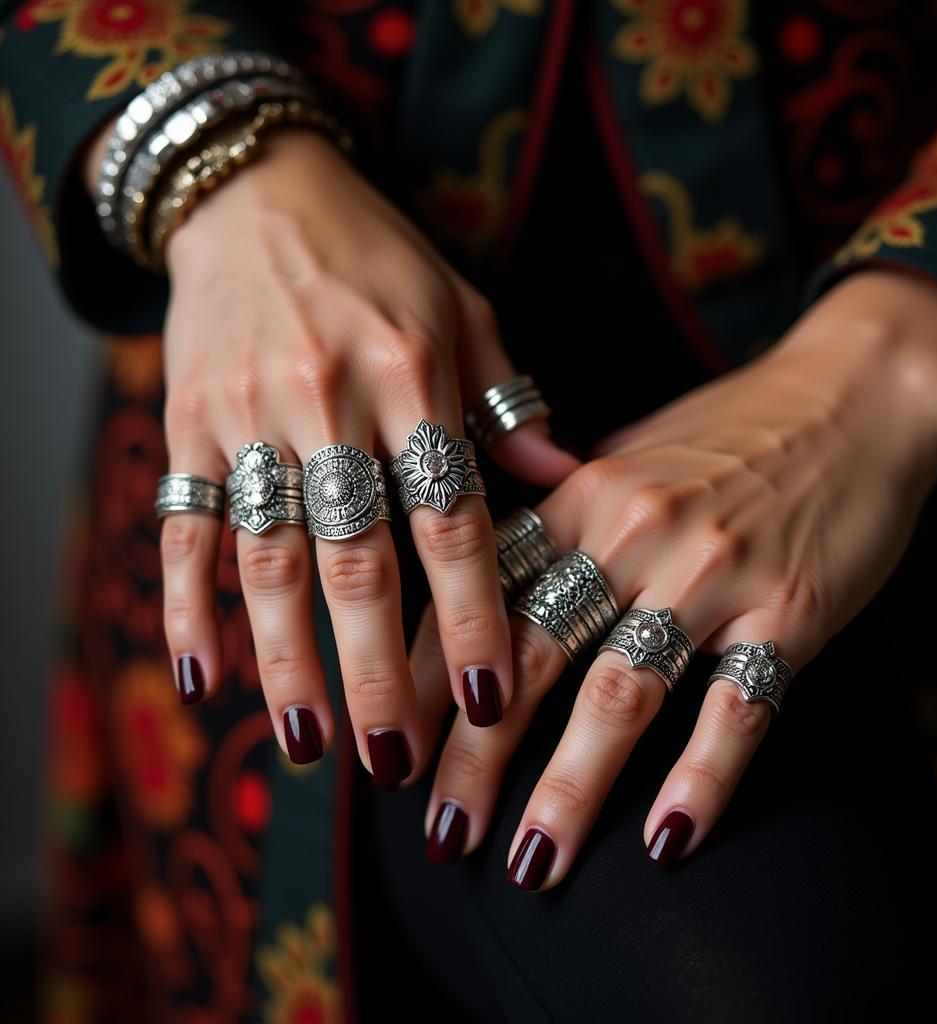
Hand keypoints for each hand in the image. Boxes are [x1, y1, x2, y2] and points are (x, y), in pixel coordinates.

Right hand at [138, 126, 579, 774]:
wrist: (256, 191)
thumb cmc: (380, 258)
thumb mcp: (464, 310)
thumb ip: (511, 404)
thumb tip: (570, 486)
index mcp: (412, 371)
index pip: (449, 515)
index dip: (468, 611)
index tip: (488, 697)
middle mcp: (327, 400)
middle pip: (354, 556)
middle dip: (374, 667)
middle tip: (397, 757)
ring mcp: (246, 415)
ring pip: (265, 558)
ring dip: (284, 658)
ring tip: (309, 743)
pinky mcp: (186, 424)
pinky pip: (182, 527)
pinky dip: (186, 607)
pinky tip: (203, 679)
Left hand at [413, 267, 936, 880]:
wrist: (855, 393)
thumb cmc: (731, 431)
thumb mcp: (629, 454)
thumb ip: (562, 514)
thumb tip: (491, 575)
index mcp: (583, 495)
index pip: (482, 595)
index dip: (428, 673)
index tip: (390, 741)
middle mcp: (635, 532)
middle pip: (533, 657)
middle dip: (476, 754)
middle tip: (438, 832)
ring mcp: (713, 571)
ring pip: (622, 693)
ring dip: (569, 788)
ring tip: (529, 865)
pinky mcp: (792, 608)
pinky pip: (739, 705)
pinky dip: (703, 777)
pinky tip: (669, 842)